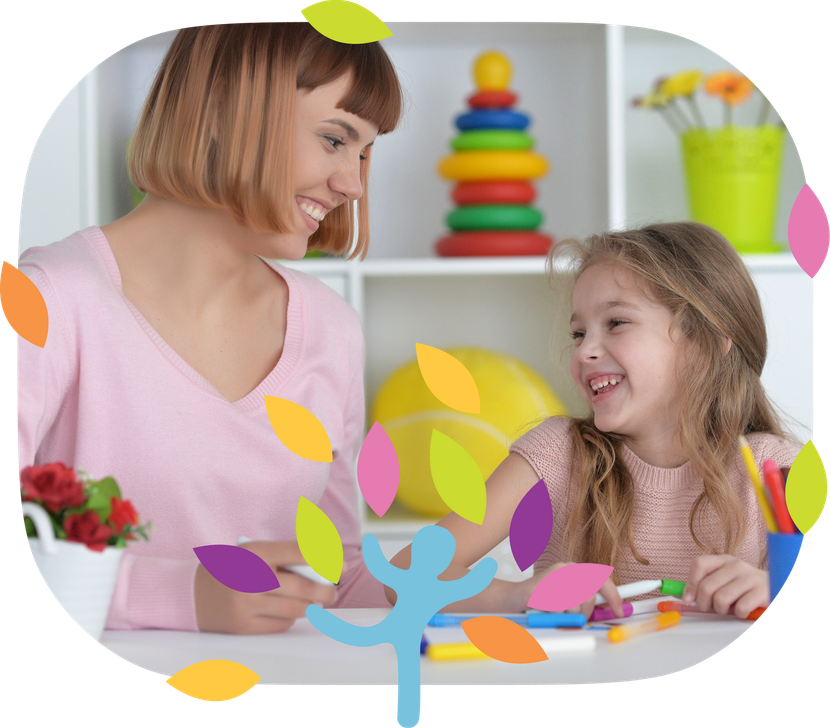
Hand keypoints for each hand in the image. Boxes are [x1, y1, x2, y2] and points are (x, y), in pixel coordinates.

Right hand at [194, 541, 337, 633]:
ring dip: (311, 607)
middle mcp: (250, 579)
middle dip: (325, 591)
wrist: (191, 593)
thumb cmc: (232, 568)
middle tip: (333, 592)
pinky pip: (279, 625)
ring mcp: (246, 605)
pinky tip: (288, 612)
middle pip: (302, 587)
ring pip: (294, 610)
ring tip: (318, 603)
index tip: (341, 564)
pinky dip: (289, 618)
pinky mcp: (243, 626)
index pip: (298, 552)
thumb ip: (284, 557)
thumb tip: (323, 567)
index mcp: (255, 553)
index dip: (325, 558)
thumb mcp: (253, 552)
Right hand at [514, 562, 625, 618]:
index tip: (619, 610)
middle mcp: (567, 569)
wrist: (512, 598)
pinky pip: (559, 609)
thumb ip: (585, 601)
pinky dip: (554, 615)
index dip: (613, 596)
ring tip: (554, 611)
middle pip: (590, 596)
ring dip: (567, 616)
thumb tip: (609, 610)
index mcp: (574, 570)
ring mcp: (555, 576)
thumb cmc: (541, 602)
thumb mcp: (567, 600)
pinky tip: (544, 609)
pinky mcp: (544, 586)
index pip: (601, 579)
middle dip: (584, 613)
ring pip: (576, 605)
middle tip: (573, 618)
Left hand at [682, 555, 768, 618]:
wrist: (777, 589)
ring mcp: (750, 577)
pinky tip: (744, 610)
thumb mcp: (724, 582)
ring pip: (721, 598)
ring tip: (730, 609)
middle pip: (707, 586)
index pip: (699, 564)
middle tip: (712, 608)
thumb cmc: (745, 590)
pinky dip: (739, 614)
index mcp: (724, 560)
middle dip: (704, 604)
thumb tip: (683, 596)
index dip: (691, 583)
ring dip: (722, 610)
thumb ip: (705, 586)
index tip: (689, 599)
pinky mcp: (762, 591)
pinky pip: (740, 608)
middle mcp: (736, 565)